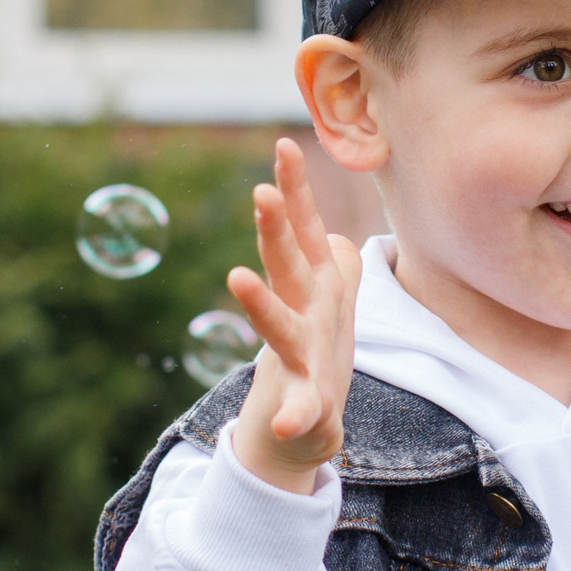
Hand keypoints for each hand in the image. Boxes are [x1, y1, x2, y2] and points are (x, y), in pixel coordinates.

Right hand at [227, 138, 364, 493]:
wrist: (302, 426)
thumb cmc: (317, 350)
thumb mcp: (332, 300)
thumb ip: (333, 261)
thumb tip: (333, 236)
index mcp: (312, 285)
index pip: (302, 229)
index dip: (294, 188)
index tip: (284, 144)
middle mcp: (299, 313)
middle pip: (286, 265)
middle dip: (275, 229)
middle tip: (262, 193)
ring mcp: (298, 357)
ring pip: (279, 328)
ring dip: (260, 304)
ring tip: (236, 279)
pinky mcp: (305, 402)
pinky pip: (301, 410)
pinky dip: (294, 418)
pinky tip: (286, 426)